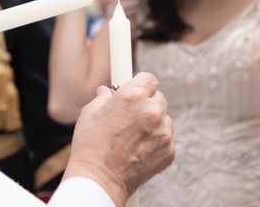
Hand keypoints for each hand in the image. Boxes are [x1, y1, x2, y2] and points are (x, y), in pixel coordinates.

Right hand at [64, 72, 173, 205]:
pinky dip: (156, 141)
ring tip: (133, 135)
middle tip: (132, 115)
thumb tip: (108, 92)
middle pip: (158, 97)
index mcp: (132, 96)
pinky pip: (166, 138)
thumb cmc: (91, 146)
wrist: (99, 179)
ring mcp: (163, 132)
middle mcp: (151, 111)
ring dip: (153, 122)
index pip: (149, 78)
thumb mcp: (90, 112)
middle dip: (147, 103)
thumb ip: (104, 97)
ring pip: (164, 118)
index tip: (137, 91)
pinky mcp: (169, 150)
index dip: (141, 85)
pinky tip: (138, 148)